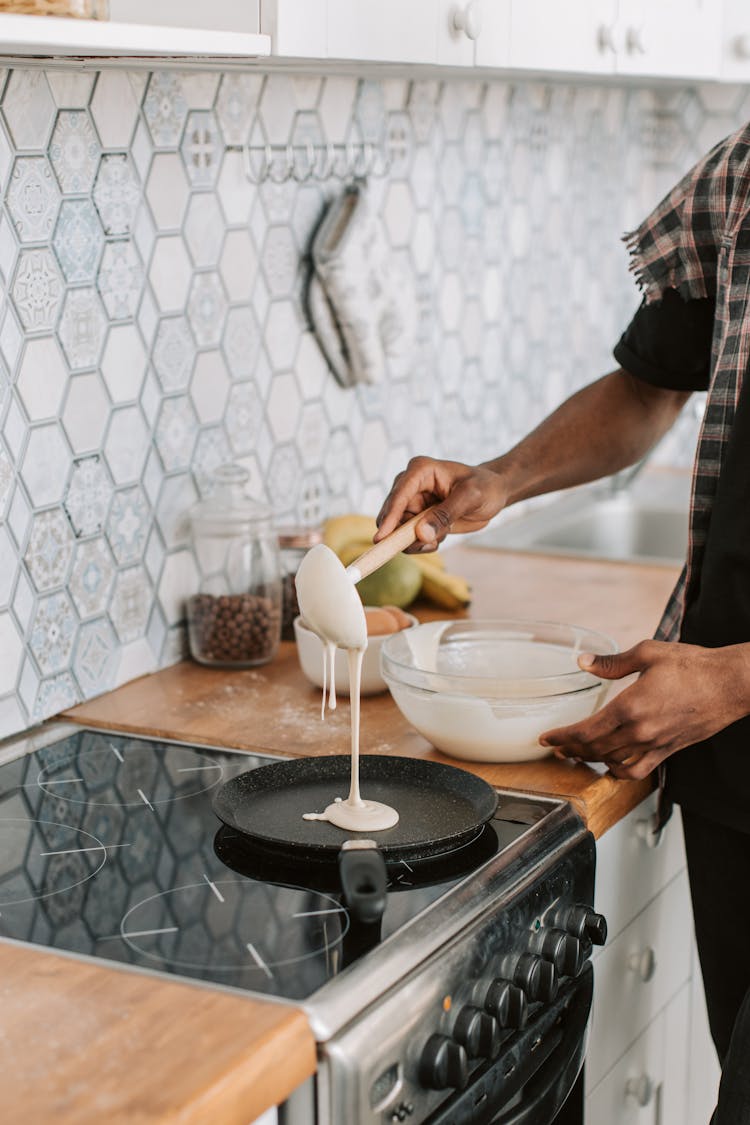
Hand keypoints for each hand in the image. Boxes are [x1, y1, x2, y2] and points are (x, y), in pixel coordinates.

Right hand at [375, 456, 506, 549]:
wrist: (493, 493)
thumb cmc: (485, 487)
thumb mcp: (470, 498)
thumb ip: (445, 515)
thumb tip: (421, 534)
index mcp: (420, 470)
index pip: (399, 495)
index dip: (390, 517)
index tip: (382, 538)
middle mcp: (410, 486)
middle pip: (392, 515)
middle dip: (404, 535)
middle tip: (427, 545)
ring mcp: (412, 503)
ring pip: (398, 530)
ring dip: (414, 542)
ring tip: (436, 541)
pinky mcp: (417, 518)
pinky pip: (408, 537)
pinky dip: (421, 544)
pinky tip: (438, 539)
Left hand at [539, 640, 749, 779]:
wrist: (730, 684)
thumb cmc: (692, 666)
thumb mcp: (648, 653)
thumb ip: (612, 662)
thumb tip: (583, 662)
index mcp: (630, 706)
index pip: (585, 731)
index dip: (561, 737)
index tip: (546, 738)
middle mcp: (640, 731)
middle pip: (593, 749)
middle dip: (570, 749)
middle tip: (555, 746)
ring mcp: (655, 745)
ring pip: (612, 761)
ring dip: (589, 759)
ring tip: (575, 754)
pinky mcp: (668, 751)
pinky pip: (637, 770)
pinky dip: (618, 771)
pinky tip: (609, 765)